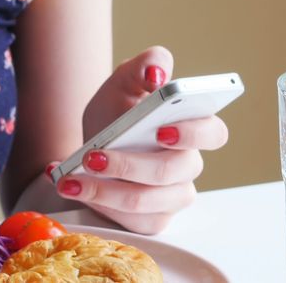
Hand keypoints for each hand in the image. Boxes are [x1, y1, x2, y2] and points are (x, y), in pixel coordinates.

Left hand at [50, 47, 229, 234]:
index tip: (161, 130)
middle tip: (95, 156)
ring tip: (72, 177)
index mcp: (192, 126)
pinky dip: (97, 204)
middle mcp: (188, 163)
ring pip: (146, 201)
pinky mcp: (153, 219)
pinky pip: (132, 221)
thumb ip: (146, 65)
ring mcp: (173, 195)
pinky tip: (73, 186)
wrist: (94, 145)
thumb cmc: (118, 111)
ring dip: (104, 190)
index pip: (214, 133)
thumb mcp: (126, 80)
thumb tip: (157, 74)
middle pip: (172, 170)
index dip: (194, 133)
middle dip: (129, 165)